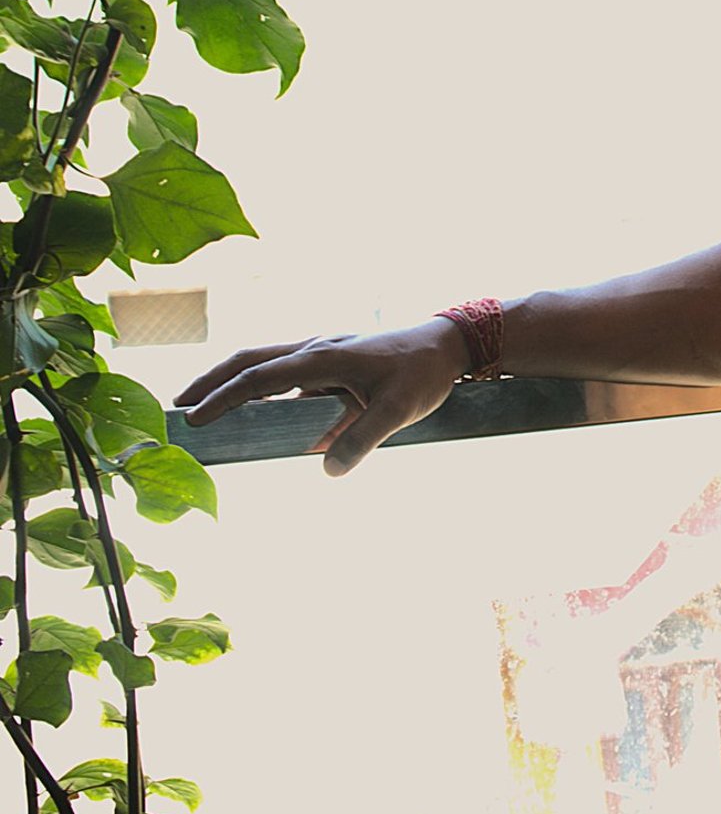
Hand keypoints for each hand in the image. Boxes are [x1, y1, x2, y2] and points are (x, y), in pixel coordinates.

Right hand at [174, 319, 467, 476]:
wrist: (448, 344)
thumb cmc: (423, 372)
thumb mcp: (398, 410)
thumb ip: (362, 439)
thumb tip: (326, 469)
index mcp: (323, 357)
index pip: (259, 377)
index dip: (224, 398)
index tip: (194, 419)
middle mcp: (315, 349)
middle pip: (248, 360)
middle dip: (211, 382)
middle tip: (178, 407)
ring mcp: (322, 352)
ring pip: (264, 363)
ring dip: (233, 383)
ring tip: (205, 410)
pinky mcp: (331, 361)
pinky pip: (287, 375)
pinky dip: (263, 390)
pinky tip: (259, 415)